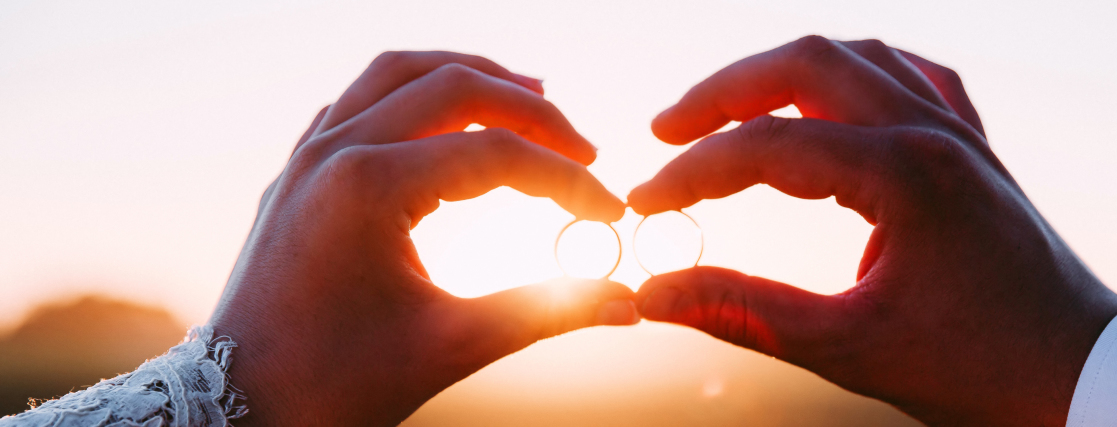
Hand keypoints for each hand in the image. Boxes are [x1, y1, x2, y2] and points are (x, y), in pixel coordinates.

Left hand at [209, 51, 637, 425]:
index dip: (566, 180)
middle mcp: (333, 152)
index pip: (497, 155)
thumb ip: (545, 313)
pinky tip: (446, 117)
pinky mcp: (297, 171)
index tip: (610, 212)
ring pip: (399, 73)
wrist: (234, 410)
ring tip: (530, 95)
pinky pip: (359, 99)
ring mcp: (308, 155)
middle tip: (583, 149)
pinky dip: (415, 93)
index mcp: (368, 187)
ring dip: (470, 77)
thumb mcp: (449, 347)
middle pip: (453, 88)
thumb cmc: (333, 386)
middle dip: (530, 112)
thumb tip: (628, 303)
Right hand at [628, 36, 1116, 425]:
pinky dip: (855, 75)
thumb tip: (652, 294)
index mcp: (903, 175)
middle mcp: (933, 134)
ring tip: (727, 112)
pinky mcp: (974, 149)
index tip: (645, 206)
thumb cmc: (979, 369)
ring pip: (855, 56)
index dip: (691, 174)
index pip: (766, 148)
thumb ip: (742, 312)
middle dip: (723, 91)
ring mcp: (959, 133)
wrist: (1085, 376)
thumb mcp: (847, 348)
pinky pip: (910, 77)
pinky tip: (831, 98)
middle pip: (805, 64)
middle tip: (665, 131)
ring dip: (781, 74)